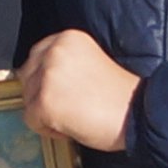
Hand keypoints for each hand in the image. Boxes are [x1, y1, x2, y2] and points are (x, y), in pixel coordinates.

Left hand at [16, 30, 139, 154]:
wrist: (139, 113)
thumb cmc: (121, 96)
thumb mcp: (90, 64)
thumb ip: (65, 65)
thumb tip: (40, 81)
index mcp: (67, 38)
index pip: (37, 56)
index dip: (45, 78)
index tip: (61, 93)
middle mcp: (54, 51)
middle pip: (28, 76)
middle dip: (42, 95)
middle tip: (68, 108)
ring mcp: (48, 76)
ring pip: (28, 99)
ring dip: (46, 113)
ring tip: (75, 117)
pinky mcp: (45, 102)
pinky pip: (31, 120)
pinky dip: (49, 129)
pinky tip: (72, 127)